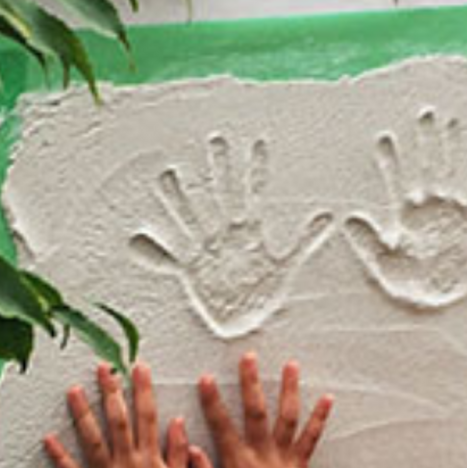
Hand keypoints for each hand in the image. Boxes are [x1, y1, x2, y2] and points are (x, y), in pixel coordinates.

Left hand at [43, 362, 188, 467]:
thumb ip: (179, 451)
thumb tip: (178, 422)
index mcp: (150, 458)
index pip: (147, 415)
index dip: (143, 389)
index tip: (138, 368)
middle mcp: (127, 462)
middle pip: (118, 419)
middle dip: (110, 391)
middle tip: (103, 368)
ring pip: (93, 438)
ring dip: (82, 413)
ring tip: (73, 390)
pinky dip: (59, 455)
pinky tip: (48, 438)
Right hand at [128, 134, 333, 337]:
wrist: (245, 326)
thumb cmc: (264, 297)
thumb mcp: (286, 268)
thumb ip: (304, 241)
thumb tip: (328, 217)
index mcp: (249, 234)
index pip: (253, 194)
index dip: (255, 170)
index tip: (257, 143)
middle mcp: (226, 236)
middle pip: (220, 195)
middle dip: (219, 170)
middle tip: (217, 141)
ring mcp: (206, 250)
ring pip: (192, 217)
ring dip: (180, 199)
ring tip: (169, 175)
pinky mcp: (191, 271)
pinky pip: (170, 258)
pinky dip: (155, 251)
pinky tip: (138, 238)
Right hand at [191, 352, 332, 467]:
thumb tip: (192, 449)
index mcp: (238, 462)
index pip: (222, 426)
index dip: (213, 401)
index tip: (206, 378)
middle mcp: (262, 454)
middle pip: (256, 412)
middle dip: (251, 383)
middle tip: (249, 357)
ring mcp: (283, 457)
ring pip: (286, 418)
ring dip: (289, 390)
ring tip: (291, 365)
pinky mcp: (299, 465)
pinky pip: (311, 438)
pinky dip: (319, 418)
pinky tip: (327, 399)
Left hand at [341, 108, 466, 309]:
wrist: (445, 304)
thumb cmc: (414, 288)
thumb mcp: (383, 265)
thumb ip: (366, 242)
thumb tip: (349, 218)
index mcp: (406, 218)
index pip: (396, 181)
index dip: (390, 161)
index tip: (384, 138)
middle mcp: (428, 209)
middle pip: (424, 166)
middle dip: (423, 141)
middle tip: (422, 112)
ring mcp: (451, 212)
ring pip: (450, 171)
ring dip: (449, 147)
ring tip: (448, 119)